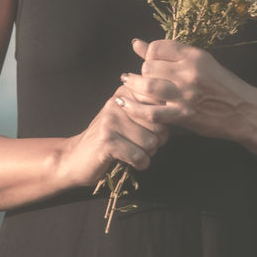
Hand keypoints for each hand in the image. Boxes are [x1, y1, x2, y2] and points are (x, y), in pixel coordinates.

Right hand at [53, 86, 168, 189]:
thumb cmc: (110, 139)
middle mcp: (117, 103)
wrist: (75, 158)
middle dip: (157, 140)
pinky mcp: (107, 141)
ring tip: (133, 152)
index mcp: (125, 92)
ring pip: (151, 143)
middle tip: (142, 145)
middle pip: (160, 124)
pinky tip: (130, 162)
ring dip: (147, 154)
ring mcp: (111, 121)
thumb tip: (181, 110)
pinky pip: (139, 156)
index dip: (162, 123)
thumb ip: (149, 109)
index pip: (160, 104)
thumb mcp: (127, 117)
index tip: (150, 130)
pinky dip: (139, 164)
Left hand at [118, 38, 256, 149]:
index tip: (150, 60)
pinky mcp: (183, 116)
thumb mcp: (201, 62)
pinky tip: (124, 104)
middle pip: (149, 67)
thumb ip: (170, 54)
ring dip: (133, 85)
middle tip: (140, 75)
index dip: (149, 53)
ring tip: (127, 83)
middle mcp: (189, 73)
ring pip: (147, 86)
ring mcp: (186, 95)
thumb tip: (136, 43)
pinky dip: (135, 108)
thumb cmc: (223, 85)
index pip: (158, 47)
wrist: (245, 112)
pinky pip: (151, 112)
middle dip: (142, 71)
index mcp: (195, 56)